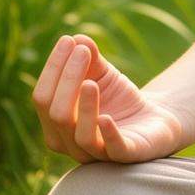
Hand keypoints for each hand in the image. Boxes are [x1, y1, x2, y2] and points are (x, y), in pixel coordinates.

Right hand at [32, 33, 186, 164]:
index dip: (53, 69)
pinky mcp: (124, 156)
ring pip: (81, 135)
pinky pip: (112, 149)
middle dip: (68, 80)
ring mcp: (96, 153)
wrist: (152, 118)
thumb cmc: (117, 97)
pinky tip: (106, 117)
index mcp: (55, 124)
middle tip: (83, 52)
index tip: (68, 41)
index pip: (42, 98)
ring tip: (91, 82)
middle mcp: (69, 143)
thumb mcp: (102, 74)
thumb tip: (78, 39)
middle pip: (57, 115)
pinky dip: (108, 134)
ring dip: (85, 106)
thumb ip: (89, 58)